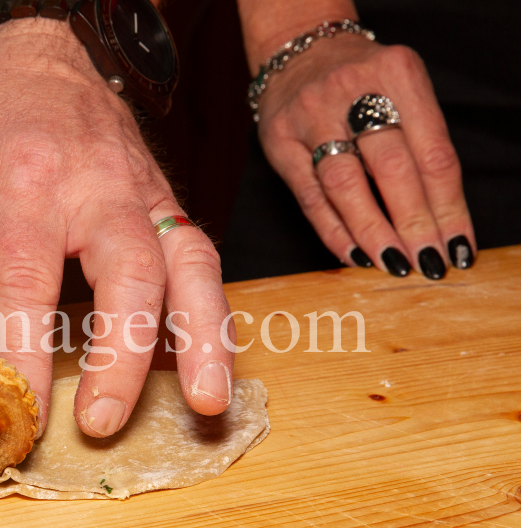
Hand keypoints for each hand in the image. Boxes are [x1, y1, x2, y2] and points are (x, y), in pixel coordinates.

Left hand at [0, 18, 234, 437]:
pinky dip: (211, 317)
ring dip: (204, 339)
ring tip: (208, 403)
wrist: (47, 55)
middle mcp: (99, 187)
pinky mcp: (170, 205)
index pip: (27, 277)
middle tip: (101, 421)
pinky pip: (202, 261)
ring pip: (191, 266)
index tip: (20, 409)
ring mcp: (146, 195)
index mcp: (27, 179)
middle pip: (128, 272)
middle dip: (123, 355)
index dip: (26, 351)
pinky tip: (211, 365)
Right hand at [254, 33, 474, 277]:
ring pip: (346, 185)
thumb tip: (440, 220)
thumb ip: (421, 143)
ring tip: (393, 263)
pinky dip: (334, 231)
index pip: (433, 152)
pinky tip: (355, 253)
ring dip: (373, 231)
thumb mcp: (402, 90)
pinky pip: (310, 197)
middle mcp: (352, 91)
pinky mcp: (280, 142)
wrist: (299, 55)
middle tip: (427, 261)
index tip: (457, 245)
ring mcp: (311, 116)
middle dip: (413, 223)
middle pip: (391, 168)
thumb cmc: (362, 83)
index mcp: (398, 74)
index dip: (448, 206)